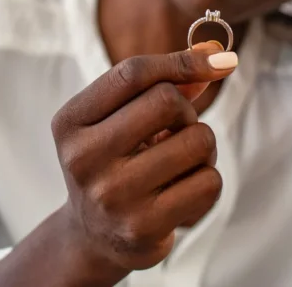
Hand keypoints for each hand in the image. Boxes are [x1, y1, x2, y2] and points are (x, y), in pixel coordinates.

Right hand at [49, 43, 236, 276]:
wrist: (95, 236)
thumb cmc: (114, 161)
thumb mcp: (120, 118)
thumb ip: (162, 83)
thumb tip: (217, 55)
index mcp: (71, 122)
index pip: (132, 74)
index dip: (182, 61)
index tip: (220, 59)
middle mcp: (84, 158)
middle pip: (167, 100)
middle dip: (186, 111)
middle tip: (175, 131)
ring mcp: (113, 195)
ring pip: (198, 140)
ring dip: (202, 146)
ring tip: (180, 162)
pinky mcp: (144, 227)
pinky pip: (209, 181)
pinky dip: (207, 179)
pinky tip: (182, 190)